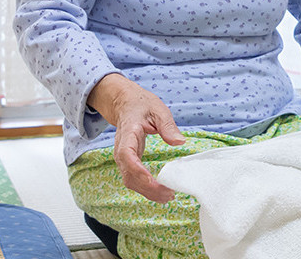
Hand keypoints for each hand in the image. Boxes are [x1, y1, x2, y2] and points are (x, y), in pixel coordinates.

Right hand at [87, 73, 186, 202]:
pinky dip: (146, 187)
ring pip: (130, 180)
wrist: (124, 103)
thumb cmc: (141, 104)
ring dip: (147, 191)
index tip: (154, 182)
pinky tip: (160, 190)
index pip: (127, 157)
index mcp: (127, 134)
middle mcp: (121, 149)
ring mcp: (124, 156)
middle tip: (169, 194)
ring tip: (168, 196)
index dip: (138, 171)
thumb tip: (179, 142)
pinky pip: (134, 178)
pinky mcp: (129, 161)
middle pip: (129, 175)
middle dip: (147, 188)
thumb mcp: (158, 109)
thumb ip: (168, 126)